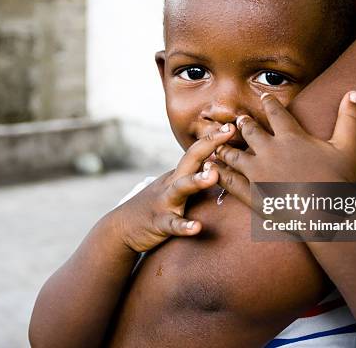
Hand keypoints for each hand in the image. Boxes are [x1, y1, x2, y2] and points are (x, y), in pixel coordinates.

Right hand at [113, 123, 236, 251]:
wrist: (122, 227)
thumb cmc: (155, 206)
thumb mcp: (173, 187)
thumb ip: (193, 176)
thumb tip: (220, 165)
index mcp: (178, 175)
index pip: (197, 152)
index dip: (214, 138)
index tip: (233, 126)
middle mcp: (172, 184)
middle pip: (190, 160)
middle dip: (209, 145)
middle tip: (229, 133)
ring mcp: (165, 202)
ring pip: (181, 188)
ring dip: (197, 180)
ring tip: (214, 176)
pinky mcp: (159, 223)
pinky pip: (173, 224)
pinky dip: (184, 226)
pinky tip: (197, 228)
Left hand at [213, 91, 355, 206]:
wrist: (325, 217)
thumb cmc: (339, 183)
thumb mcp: (348, 147)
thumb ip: (350, 118)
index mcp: (290, 137)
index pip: (276, 112)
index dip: (269, 103)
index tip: (264, 97)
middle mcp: (269, 150)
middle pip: (250, 131)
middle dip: (244, 123)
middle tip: (238, 119)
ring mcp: (256, 172)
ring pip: (234, 154)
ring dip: (226, 147)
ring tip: (218, 143)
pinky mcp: (250, 193)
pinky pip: (229, 180)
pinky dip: (219, 173)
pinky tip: (212, 169)